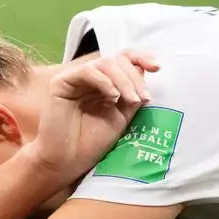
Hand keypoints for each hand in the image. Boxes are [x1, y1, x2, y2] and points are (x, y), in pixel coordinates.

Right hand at [27, 50, 159, 179]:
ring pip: (105, 64)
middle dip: (135, 77)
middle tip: (144, 98)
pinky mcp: (61, 82)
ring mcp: (76, 78)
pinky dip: (104, 81)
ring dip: (124, 80)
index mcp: (106, 83)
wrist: (68, 160)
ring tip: (132, 100)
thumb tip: (144, 70)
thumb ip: (132, 94)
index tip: (157, 67)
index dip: (141, 58)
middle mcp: (91, 77)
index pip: (124, 60)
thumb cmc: (92, 143)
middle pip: (118, 60)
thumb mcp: (122, 117)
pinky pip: (87, 72)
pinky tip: (112, 97)